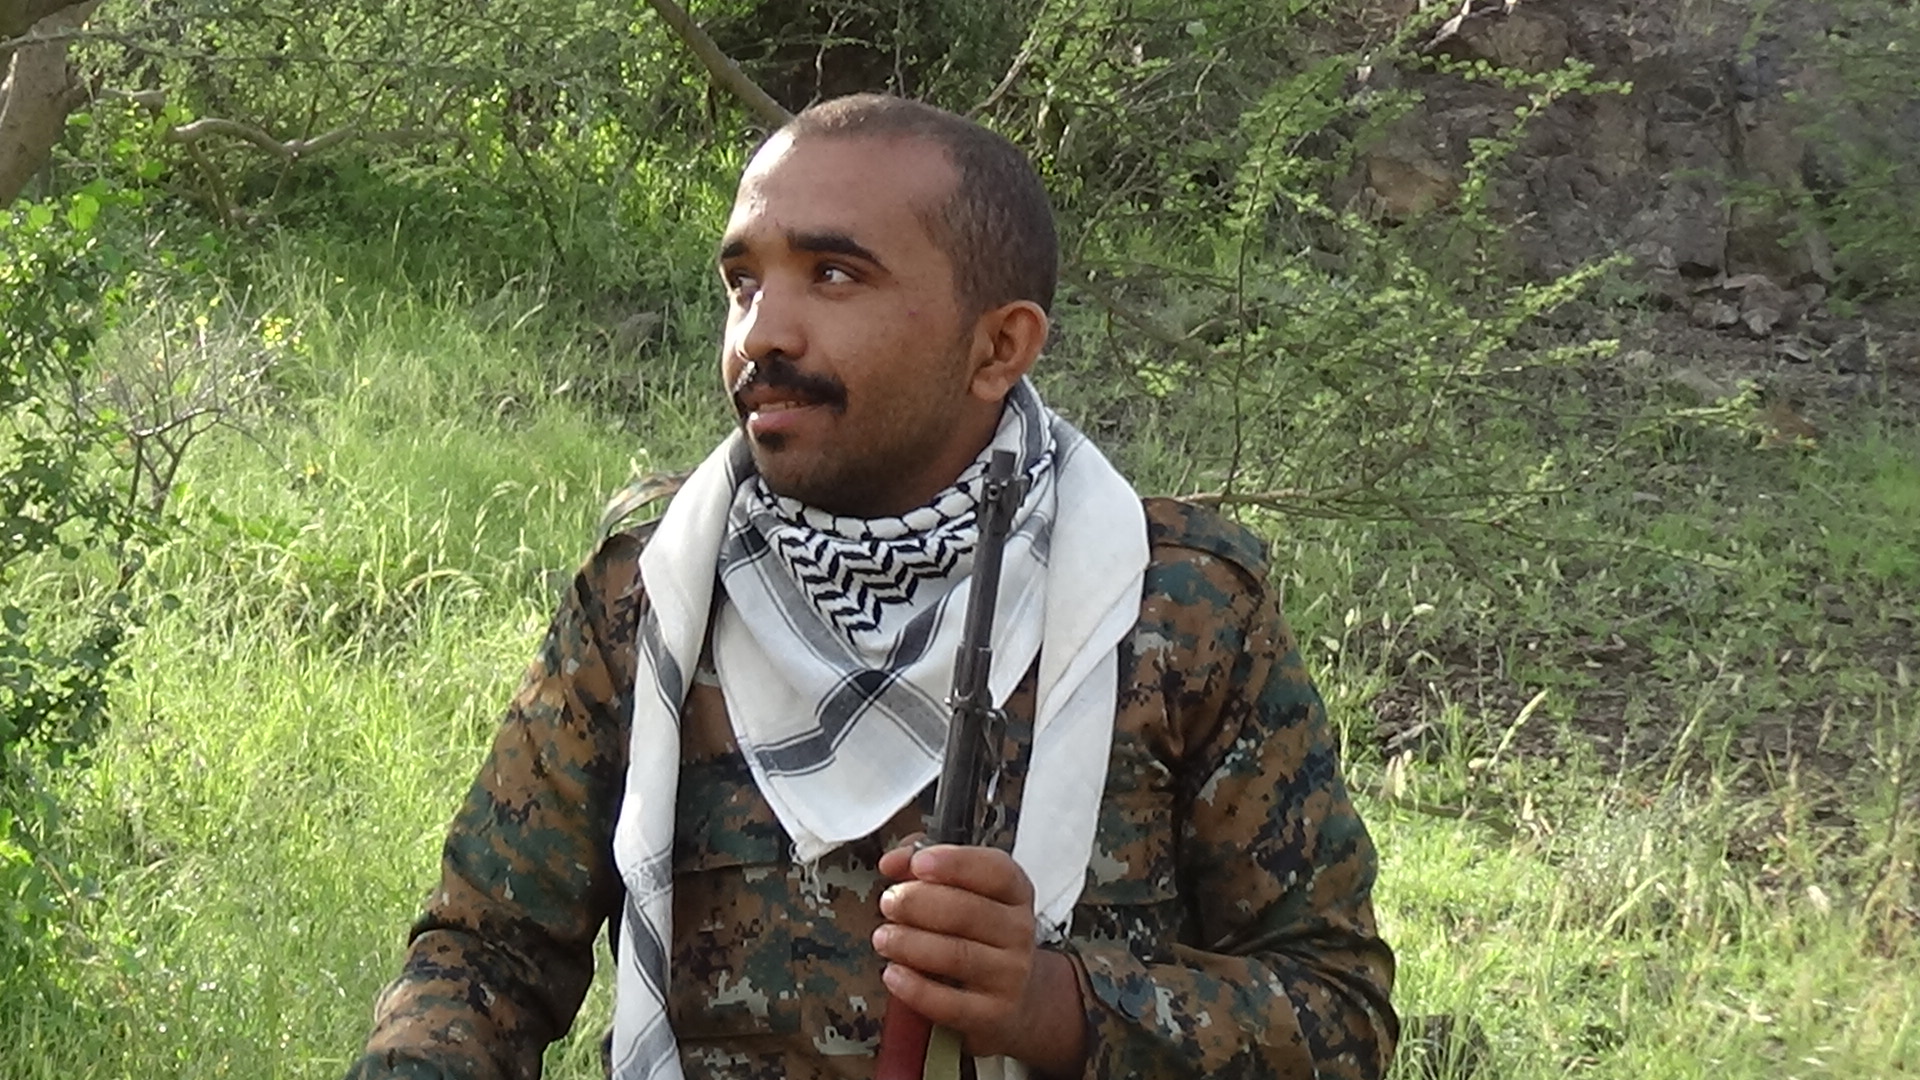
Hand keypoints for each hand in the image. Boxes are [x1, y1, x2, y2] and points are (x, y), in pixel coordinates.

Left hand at [873, 841, 1086, 1076]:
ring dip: (910, 943)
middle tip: (888, 903)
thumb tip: (892, 862)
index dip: (955, 863)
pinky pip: (950, 1003)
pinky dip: (915, 988)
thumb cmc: (977, 933)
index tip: (918, 863)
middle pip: (969, 912)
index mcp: (1014, 892)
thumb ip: (922, 863)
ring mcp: (1010, 975)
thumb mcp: (962, 890)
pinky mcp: (993, 1014)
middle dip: (918, 904)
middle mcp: (1018, 931)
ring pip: (957, 955)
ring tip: (883, 937)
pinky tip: (893, 974)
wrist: (1014, 996)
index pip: (995, 870)